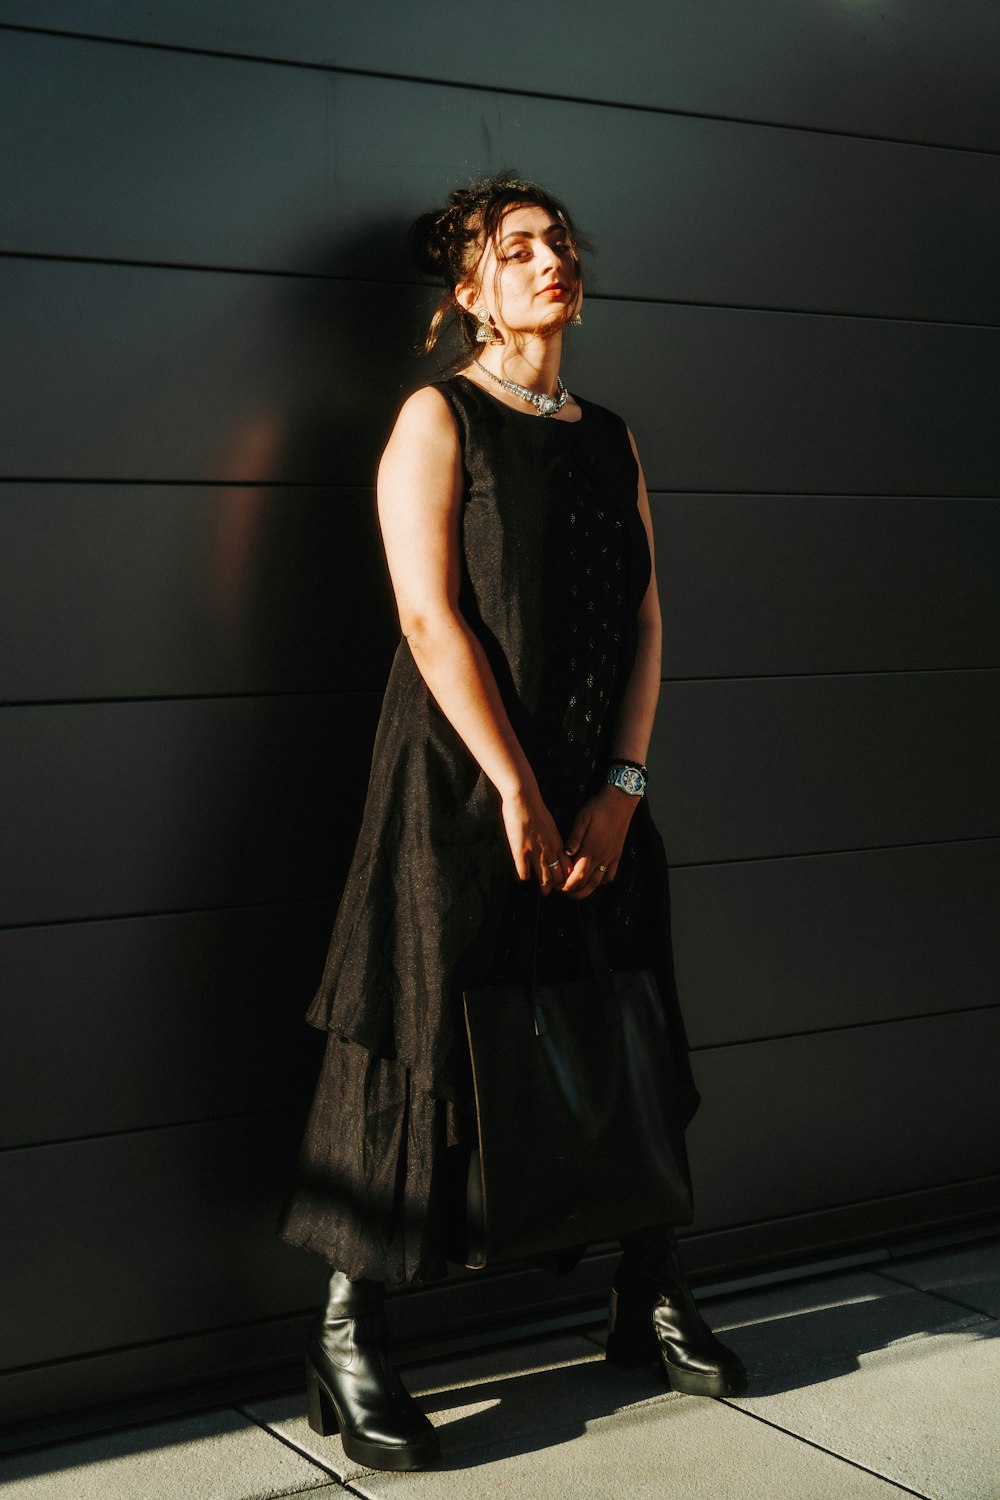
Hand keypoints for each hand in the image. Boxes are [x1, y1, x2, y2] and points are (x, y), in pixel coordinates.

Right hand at [500, 787, 567, 895]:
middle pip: (558, 876)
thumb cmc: (536, 810)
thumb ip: (552, 840)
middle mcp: (549, 850)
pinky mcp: (520, 852)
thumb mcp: (550, 827)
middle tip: (553, 890)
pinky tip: (524, 878)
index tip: (563, 882)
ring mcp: (535, 852)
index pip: (567, 867)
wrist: (524, 800)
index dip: (566, 877)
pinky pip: (524, 872)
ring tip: (543, 892)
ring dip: (544, 887)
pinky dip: (525, 877)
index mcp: (558, 843)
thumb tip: (553, 849)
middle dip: (557, 886)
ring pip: (544, 878)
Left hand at [560, 785, 638, 899]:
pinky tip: (594, 880)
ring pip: (599, 882)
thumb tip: (566, 853)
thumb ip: (574, 838)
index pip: (578, 876)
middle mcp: (602, 856)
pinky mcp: (617, 855)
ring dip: (587, 890)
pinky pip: (611, 875)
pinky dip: (602, 882)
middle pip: (587, 883)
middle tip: (564, 892)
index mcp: (591, 849)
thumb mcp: (582, 819)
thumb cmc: (598, 808)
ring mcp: (611, 857)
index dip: (568, 885)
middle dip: (574, 891)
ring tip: (577, 892)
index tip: (559, 887)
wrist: (620, 802)